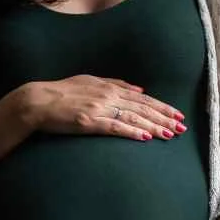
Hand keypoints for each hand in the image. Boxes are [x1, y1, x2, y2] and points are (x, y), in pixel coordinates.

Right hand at [13, 75, 186, 141]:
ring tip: (170, 134)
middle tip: (182, 127)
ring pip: (133, 118)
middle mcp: (108, 96)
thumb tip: (140, 90)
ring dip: (154, 126)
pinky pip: (115, 127)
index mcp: (110, 88)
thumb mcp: (90, 81)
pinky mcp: (89, 122)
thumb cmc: (62, 92)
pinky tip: (145, 137)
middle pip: (143, 108)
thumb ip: (116, 84)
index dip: (162, 107)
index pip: (143, 99)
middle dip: (164, 118)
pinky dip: (132, 131)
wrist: (37, 101)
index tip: (177, 115)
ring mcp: (99, 108)